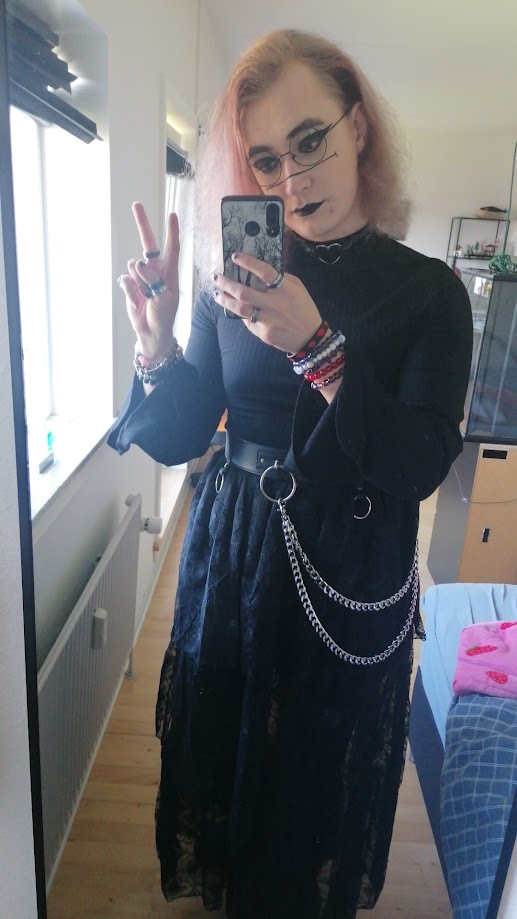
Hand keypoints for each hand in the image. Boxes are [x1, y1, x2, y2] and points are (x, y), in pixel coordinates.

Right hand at [119, 202, 179, 360]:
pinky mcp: (129, 285)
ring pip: (133, 266)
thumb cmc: (164, 315)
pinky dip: (129, 289)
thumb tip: (138, 262)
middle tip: (136, 205)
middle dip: (142, 224)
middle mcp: (155, 270)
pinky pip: (125, 279)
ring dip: (138, 280)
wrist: (151, 332)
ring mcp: (141, 277)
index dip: (172, 231)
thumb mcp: (164, 297)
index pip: (172, 247)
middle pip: (148, 243)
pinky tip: (137, 299)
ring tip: (146, 295)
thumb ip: (153, 279)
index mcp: (169, 271)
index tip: (172, 214)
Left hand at [213, 252, 321, 353]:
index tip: (234, 256)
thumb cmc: (304, 308)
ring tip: (216, 293)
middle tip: (216, 276)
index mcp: (286, 289)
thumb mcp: (298, 288)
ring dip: (225, 300)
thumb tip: (259, 271)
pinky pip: (248, 321)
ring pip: (240, 309)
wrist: (310, 337)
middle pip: (245, 292)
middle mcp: (275, 304)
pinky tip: (235, 308)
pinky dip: (240, 314)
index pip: (265, 272)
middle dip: (227, 283)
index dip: (248, 263)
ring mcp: (268, 320)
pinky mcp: (264, 333)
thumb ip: (281, 279)